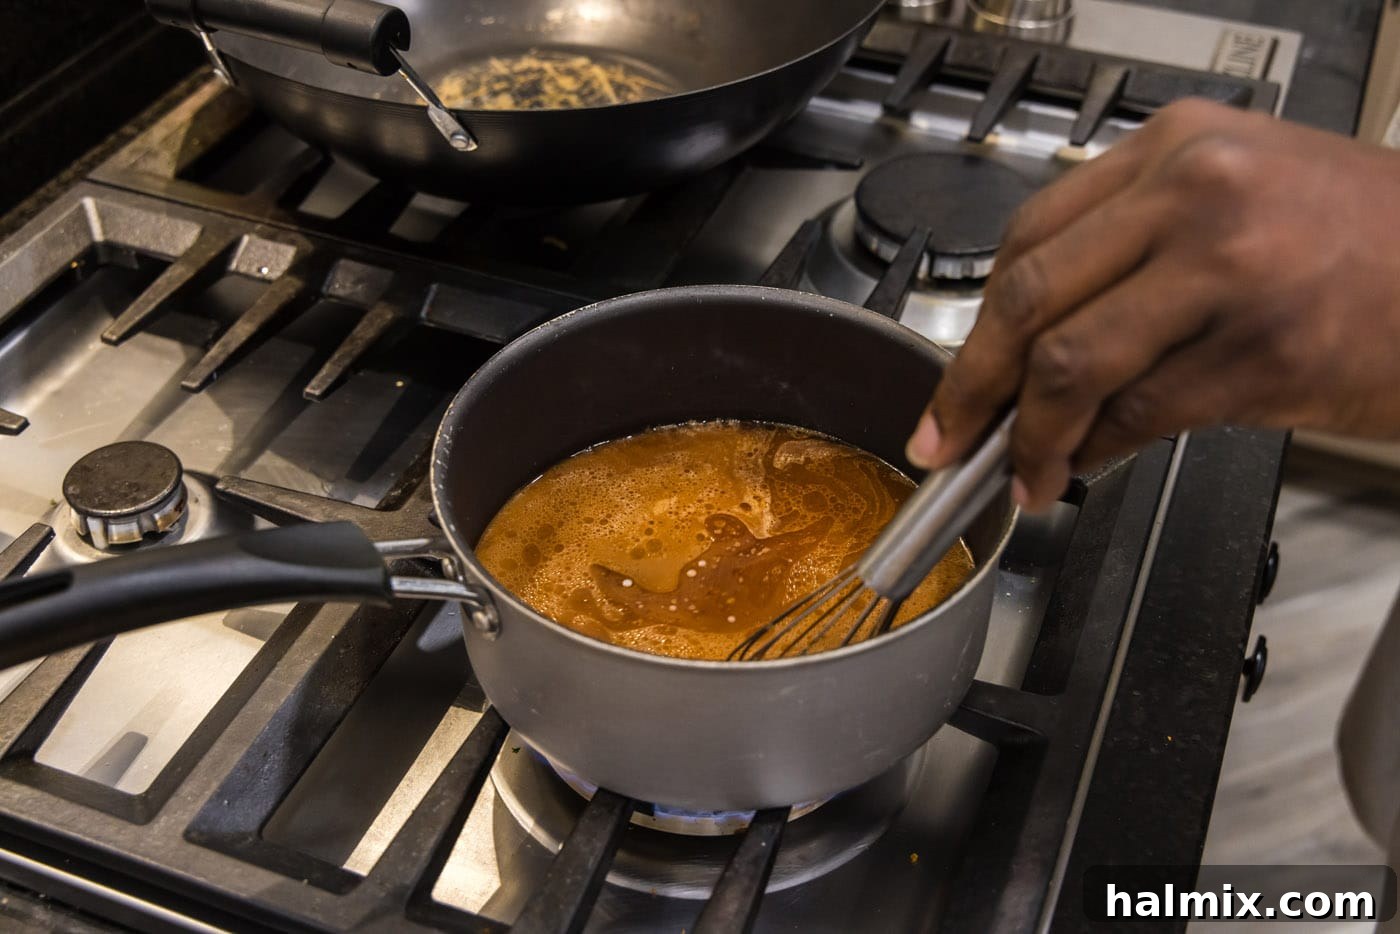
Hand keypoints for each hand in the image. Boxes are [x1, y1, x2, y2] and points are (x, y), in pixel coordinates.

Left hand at [905, 98, 1399, 509]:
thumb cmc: (1363, 242)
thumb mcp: (1237, 200)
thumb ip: (1130, 252)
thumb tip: (1029, 346)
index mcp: (1179, 146)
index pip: (1031, 236)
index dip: (975, 322)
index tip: (952, 377)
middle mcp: (1198, 193)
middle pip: (1031, 296)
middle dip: (972, 384)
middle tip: (947, 437)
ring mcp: (1232, 270)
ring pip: (1073, 363)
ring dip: (1034, 436)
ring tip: (1027, 471)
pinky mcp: (1264, 352)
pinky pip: (1142, 413)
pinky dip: (1101, 450)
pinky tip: (1091, 463)